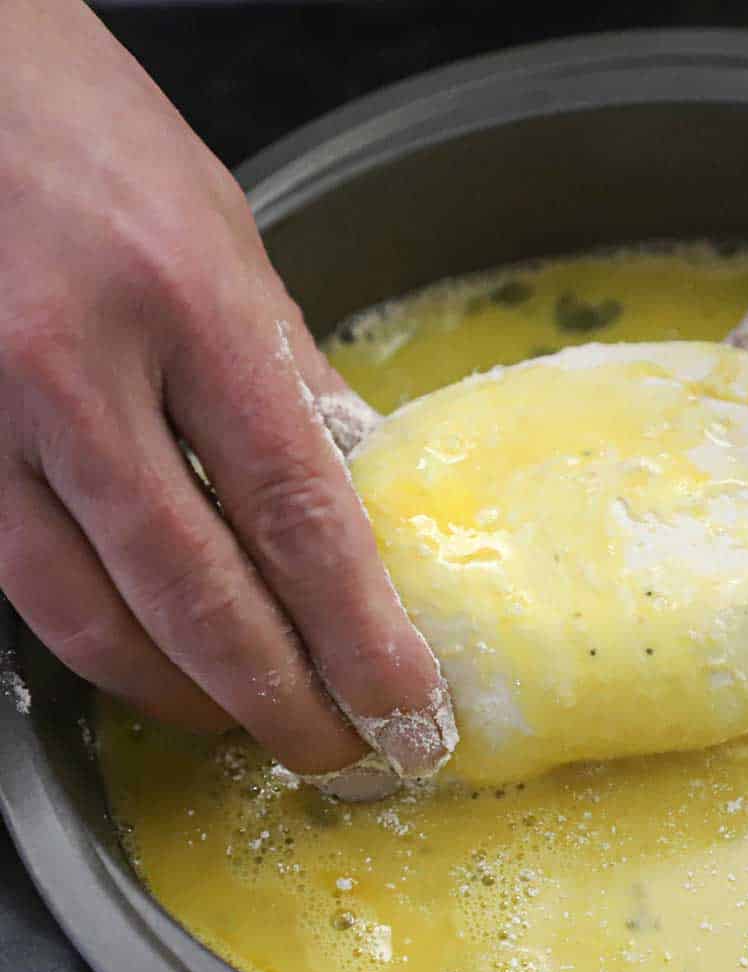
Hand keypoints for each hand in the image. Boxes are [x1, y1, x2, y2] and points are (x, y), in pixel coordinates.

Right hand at [0, 1, 453, 786]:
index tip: (405, 705)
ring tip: (255, 725)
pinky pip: (25, 590)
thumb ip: (286, 372)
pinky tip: (160, 670)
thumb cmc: (86, 136)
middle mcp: (76, 373)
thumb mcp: (224, 239)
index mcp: (187, 306)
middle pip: (198, 595)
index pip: (298, 513)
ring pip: (93, 621)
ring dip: (188, 699)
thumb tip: (355, 483)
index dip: (357, 634)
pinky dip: (104, 653)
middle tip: (339, 754)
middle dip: (280, 700)